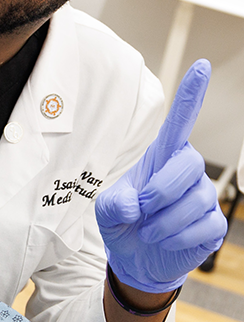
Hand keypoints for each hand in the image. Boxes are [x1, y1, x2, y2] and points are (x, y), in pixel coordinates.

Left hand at [95, 59, 226, 292]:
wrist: (135, 255)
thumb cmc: (124, 220)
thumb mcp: (107, 208)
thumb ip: (115, 203)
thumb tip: (136, 204)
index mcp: (162, 155)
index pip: (181, 119)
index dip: (192, 93)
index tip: (201, 66)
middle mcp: (187, 169)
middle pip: (188, 164)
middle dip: (162, 190)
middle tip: (142, 209)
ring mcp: (203, 195)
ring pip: (195, 201)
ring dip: (165, 221)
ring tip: (150, 228)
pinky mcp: (214, 223)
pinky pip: (204, 227)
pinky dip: (179, 237)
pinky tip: (167, 239)